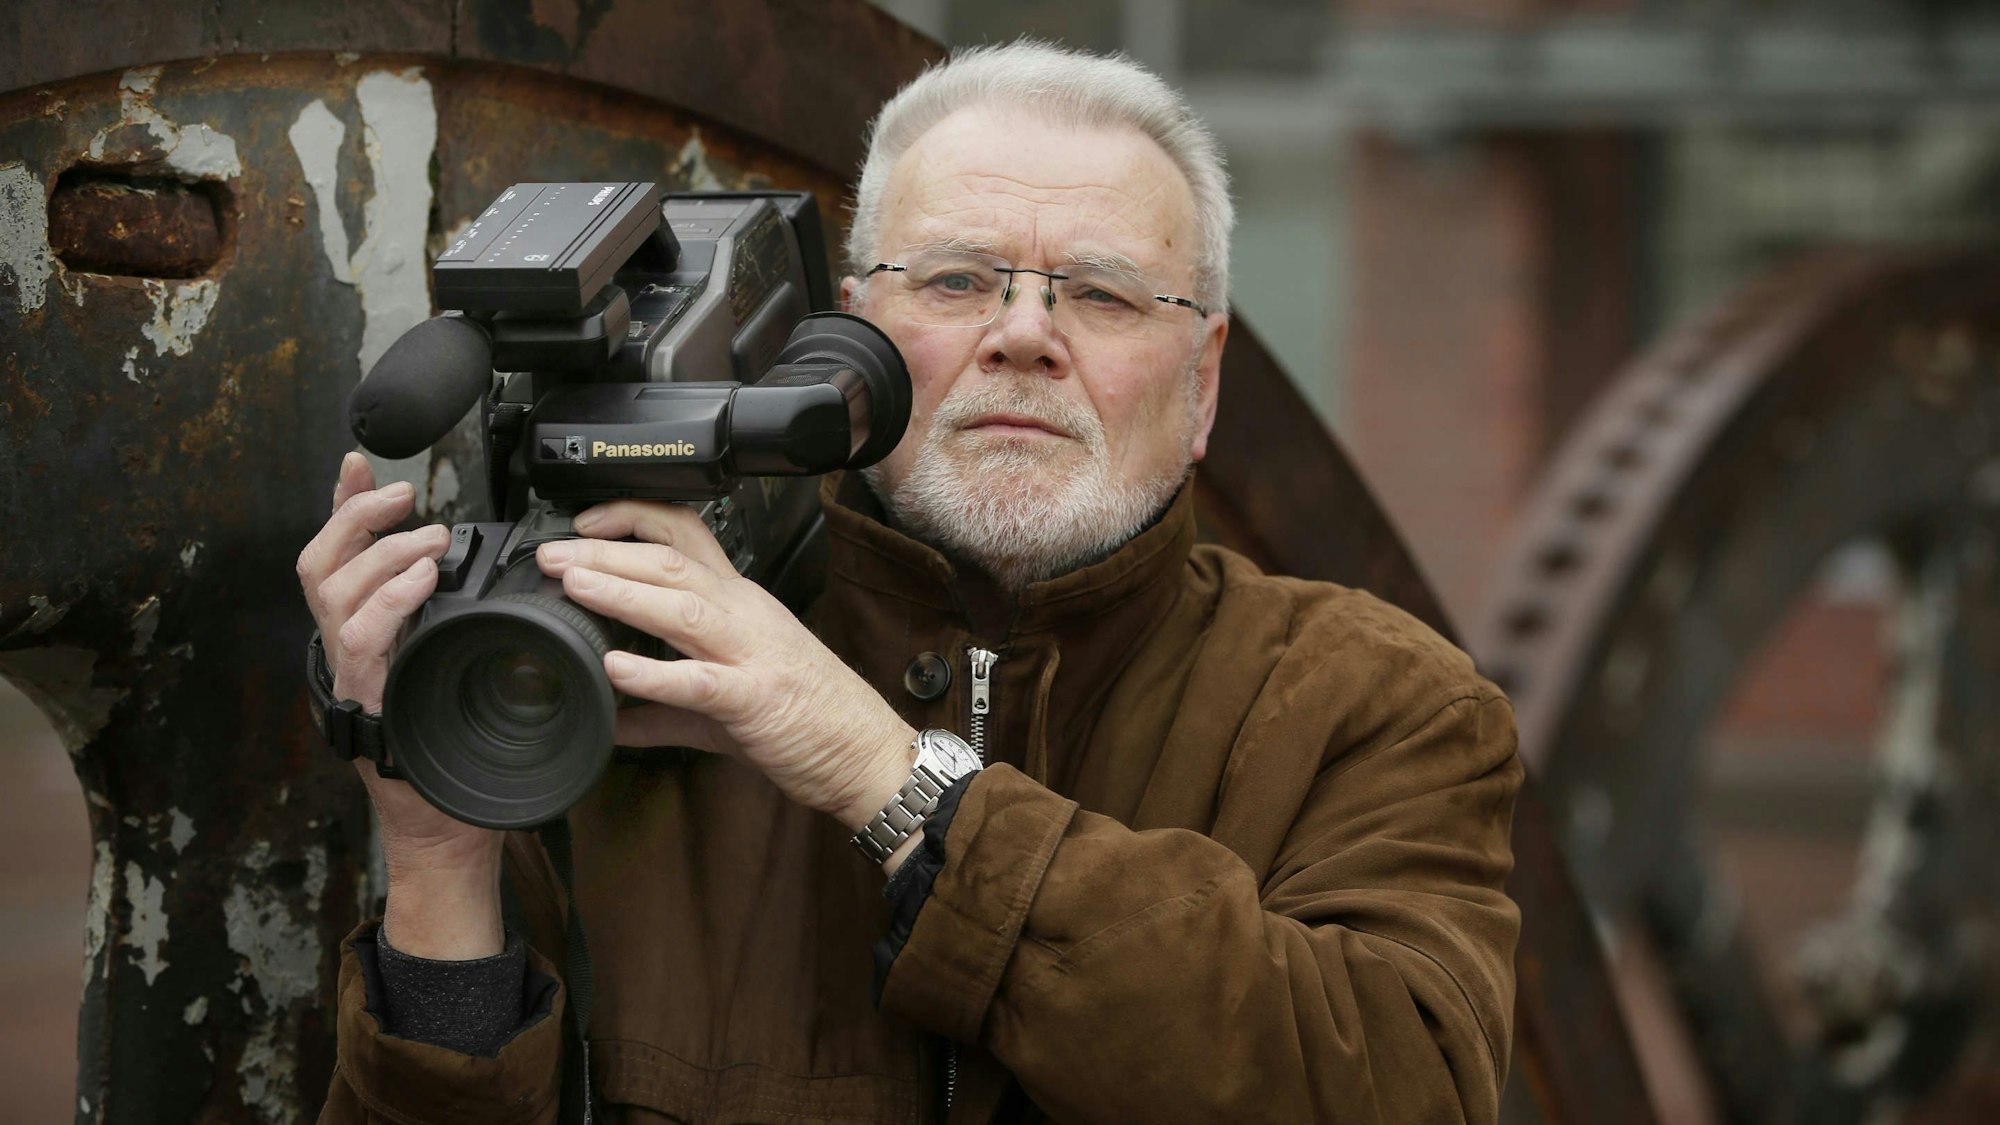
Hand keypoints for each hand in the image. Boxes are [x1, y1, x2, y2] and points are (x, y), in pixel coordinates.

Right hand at [297, 452, 501, 955]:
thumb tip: (480, 573)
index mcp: (364, 636)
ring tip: (432, 541)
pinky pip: (361, 637)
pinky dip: (391, 600)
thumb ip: (451, 621)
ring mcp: (350, 675)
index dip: (342, 507)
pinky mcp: (363, 701)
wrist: (449, 826)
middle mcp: (346, 651)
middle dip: (357, 517)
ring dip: (384, 553)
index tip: (359, 463)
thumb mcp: (456, 667)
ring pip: (333, 591)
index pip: (336, 558)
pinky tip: (423, 581)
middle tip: (408, 496)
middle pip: (319, 563)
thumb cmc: (457, 750)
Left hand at [535, 500, 917, 829]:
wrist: (865, 752)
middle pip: (670, 561)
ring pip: (681, 606)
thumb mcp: (723, 707)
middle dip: (605, 552)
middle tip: (552, 556)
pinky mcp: (754, 699)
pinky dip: (654, 674)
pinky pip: (698, 682)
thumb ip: (663, 708)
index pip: (686, 533)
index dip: (632, 518)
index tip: (585, 524)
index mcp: (738, 604)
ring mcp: (751, 653)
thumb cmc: (807, 719)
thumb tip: (613, 718)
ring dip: (621, 592)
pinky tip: (615, 668)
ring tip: (573, 586)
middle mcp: (744, 614)